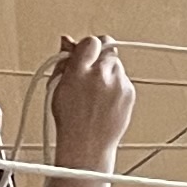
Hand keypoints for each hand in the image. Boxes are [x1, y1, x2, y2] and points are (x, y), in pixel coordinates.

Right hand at [44, 36, 132, 164]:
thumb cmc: (69, 119)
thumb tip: (67, 40)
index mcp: (79, 71)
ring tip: (96, 91)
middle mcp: (101, 75)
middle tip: (90, 71)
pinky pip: (123, 79)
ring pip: (116, 64)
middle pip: (108, 49)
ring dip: (108, 71)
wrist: (88, 145)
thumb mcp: (57, 87)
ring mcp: (118, 84)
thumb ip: (63, 61)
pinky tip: (104, 100)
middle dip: (99, 56)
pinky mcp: (130, 93)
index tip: (85, 52)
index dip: (87, 46)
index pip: (91, 42)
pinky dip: (115, 85)